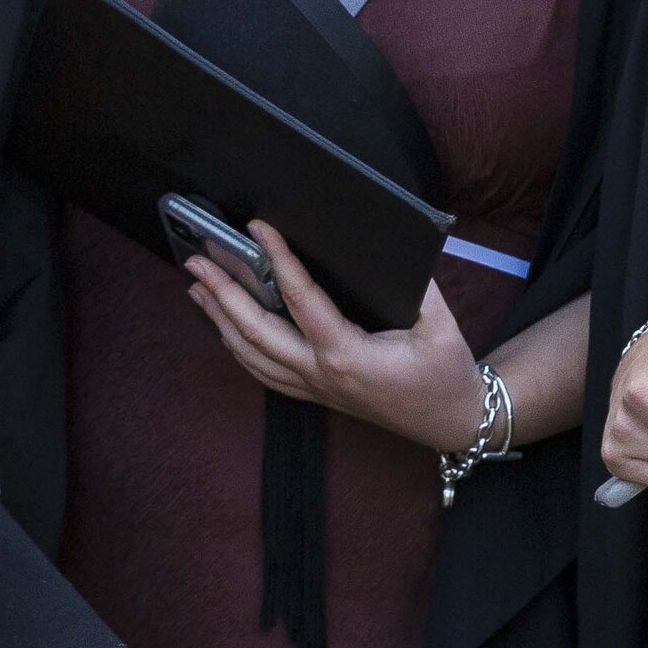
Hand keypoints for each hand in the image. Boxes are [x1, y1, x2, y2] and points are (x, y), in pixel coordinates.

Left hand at [184, 221, 488, 451]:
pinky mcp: (316, 393)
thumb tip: (385, 249)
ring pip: (251, 356)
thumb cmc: (445, 372)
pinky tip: (224, 328)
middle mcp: (320, 374)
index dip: (277, 259)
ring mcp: (314, 388)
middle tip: (197, 261)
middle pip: (255, 332)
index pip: (299, 299)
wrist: (450, 420)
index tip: (256, 227)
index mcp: (347, 355)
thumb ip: (414, 285)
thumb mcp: (439, 323)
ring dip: (220, 320)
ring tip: (197, 288)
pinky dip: (237, 347)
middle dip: (222, 294)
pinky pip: (264, 372)